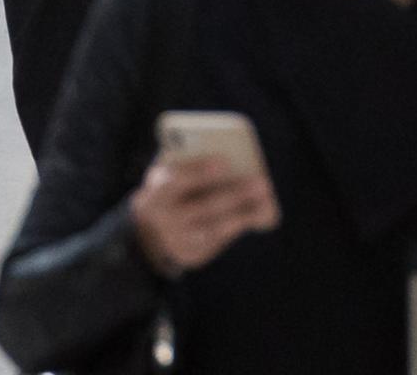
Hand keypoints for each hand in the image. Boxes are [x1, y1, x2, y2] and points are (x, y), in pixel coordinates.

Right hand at [129, 150, 277, 274]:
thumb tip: (233, 164)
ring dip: (242, 215)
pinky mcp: (191, 255)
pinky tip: (264, 213)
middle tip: (262, 182)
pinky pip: (218, 242)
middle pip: (201, 208)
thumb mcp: (175, 172)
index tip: (224, 162)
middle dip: (234, 195)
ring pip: (212, 229)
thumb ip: (195, 166)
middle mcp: (164, 219)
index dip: (198, 172)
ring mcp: (177, 240)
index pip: (174, 182)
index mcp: (157, 190)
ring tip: (267, 200)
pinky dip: (242, 226)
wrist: (150, 227)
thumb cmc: (174, 187)